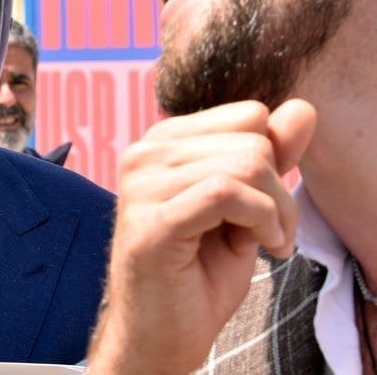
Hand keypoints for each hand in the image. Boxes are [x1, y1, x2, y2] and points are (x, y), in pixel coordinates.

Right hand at [87, 99, 315, 374]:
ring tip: (266, 243)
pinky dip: (261, 222)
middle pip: (252, 142)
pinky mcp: (152, 221)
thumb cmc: (197, 274)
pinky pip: (227, 194)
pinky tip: (260, 248)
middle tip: (272, 234)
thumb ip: (270, 156)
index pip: (247, 115)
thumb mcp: (246, 207)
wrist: (158, 335)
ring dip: (275, 213)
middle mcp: (144, 153)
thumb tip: (301, 108)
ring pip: (245, 166)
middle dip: (280, 193)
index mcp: (162, 142)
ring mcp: (142, 185)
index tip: (267, 207)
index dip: (273, 159)